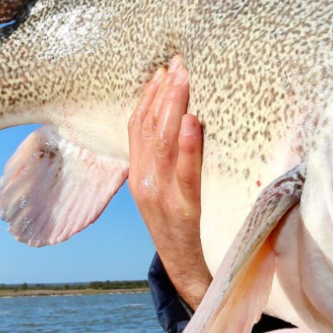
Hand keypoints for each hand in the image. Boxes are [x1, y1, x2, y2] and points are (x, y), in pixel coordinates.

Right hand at [128, 56, 211, 309]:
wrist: (183, 269)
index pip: (137, 126)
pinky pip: (185, 172)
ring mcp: (161, 194)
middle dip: (163, 92)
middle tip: (178, 63)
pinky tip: (195, 121)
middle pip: (148, 128)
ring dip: (173, 107)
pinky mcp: (182, 208)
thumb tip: (186, 117)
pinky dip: (189, 144)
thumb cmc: (179, 225)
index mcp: (138, 174)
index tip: (162, 69)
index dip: (148, 96)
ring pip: (162, 143)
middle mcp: (144, 180)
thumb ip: (170, 156)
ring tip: (184, 78)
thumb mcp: (166, 187)